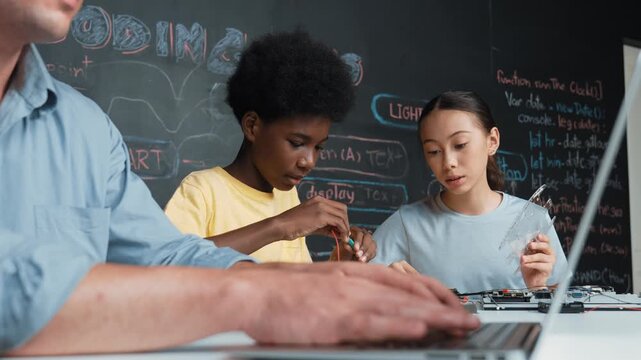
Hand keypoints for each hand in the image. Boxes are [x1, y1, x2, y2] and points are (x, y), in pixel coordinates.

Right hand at [237, 262, 479, 342]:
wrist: (249, 293)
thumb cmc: (280, 292)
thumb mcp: (319, 285)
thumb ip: (347, 292)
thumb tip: (370, 306)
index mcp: (351, 271)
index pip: (402, 279)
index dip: (432, 291)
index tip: (451, 302)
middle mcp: (355, 280)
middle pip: (410, 291)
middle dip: (444, 304)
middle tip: (469, 317)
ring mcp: (347, 298)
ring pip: (402, 306)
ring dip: (437, 316)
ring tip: (462, 324)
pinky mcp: (336, 318)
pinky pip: (377, 322)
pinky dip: (403, 325)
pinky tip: (423, 329)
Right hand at [274, 196, 349, 240]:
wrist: (281, 226)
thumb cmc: (292, 226)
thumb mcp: (311, 224)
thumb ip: (324, 227)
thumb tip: (337, 233)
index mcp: (317, 200)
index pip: (337, 206)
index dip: (342, 218)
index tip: (341, 230)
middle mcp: (321, 200)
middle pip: (343, 209)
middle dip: (346, 222)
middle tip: (345, 234)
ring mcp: (321, 207)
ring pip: (342, 216)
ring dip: (345, 228)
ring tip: (344, 238)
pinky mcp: (321, 215)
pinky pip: (338, 222)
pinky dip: (343, 230)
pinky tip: (340, 238)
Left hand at [330, 226, 376, 261]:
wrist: (345, 260)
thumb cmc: (342, 252)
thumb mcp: (341, 247)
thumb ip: (345, 244)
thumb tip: (347, 243)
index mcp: (355, 231)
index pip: (359, 233)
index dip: (358, 241)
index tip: (355, 249)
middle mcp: (363, 234)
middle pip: (368, 237)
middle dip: (363, 247)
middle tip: (358, 255)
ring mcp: (369, 241)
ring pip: (372, 245)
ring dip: (366, 253)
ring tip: (360, 260)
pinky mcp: (372, 249)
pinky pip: (373, 252)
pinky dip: (368, 257)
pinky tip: (363, 261)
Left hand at [520, 233, 555, 288]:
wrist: (530, 280)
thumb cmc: (529, 267)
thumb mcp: (526, 255)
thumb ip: (527, 249)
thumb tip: (527, 242)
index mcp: (544, 249)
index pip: (547, 240)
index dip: (543, 237)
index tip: (537, 236)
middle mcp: (550, 254)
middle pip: (546, 246)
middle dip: (537, 245)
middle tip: (530, 245)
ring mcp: (550, 262)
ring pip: (541, 256)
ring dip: (530, 257)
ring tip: (523, 258)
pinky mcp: (548, 269)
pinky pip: (540, 265)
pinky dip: (531, 264)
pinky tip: (526, 265)